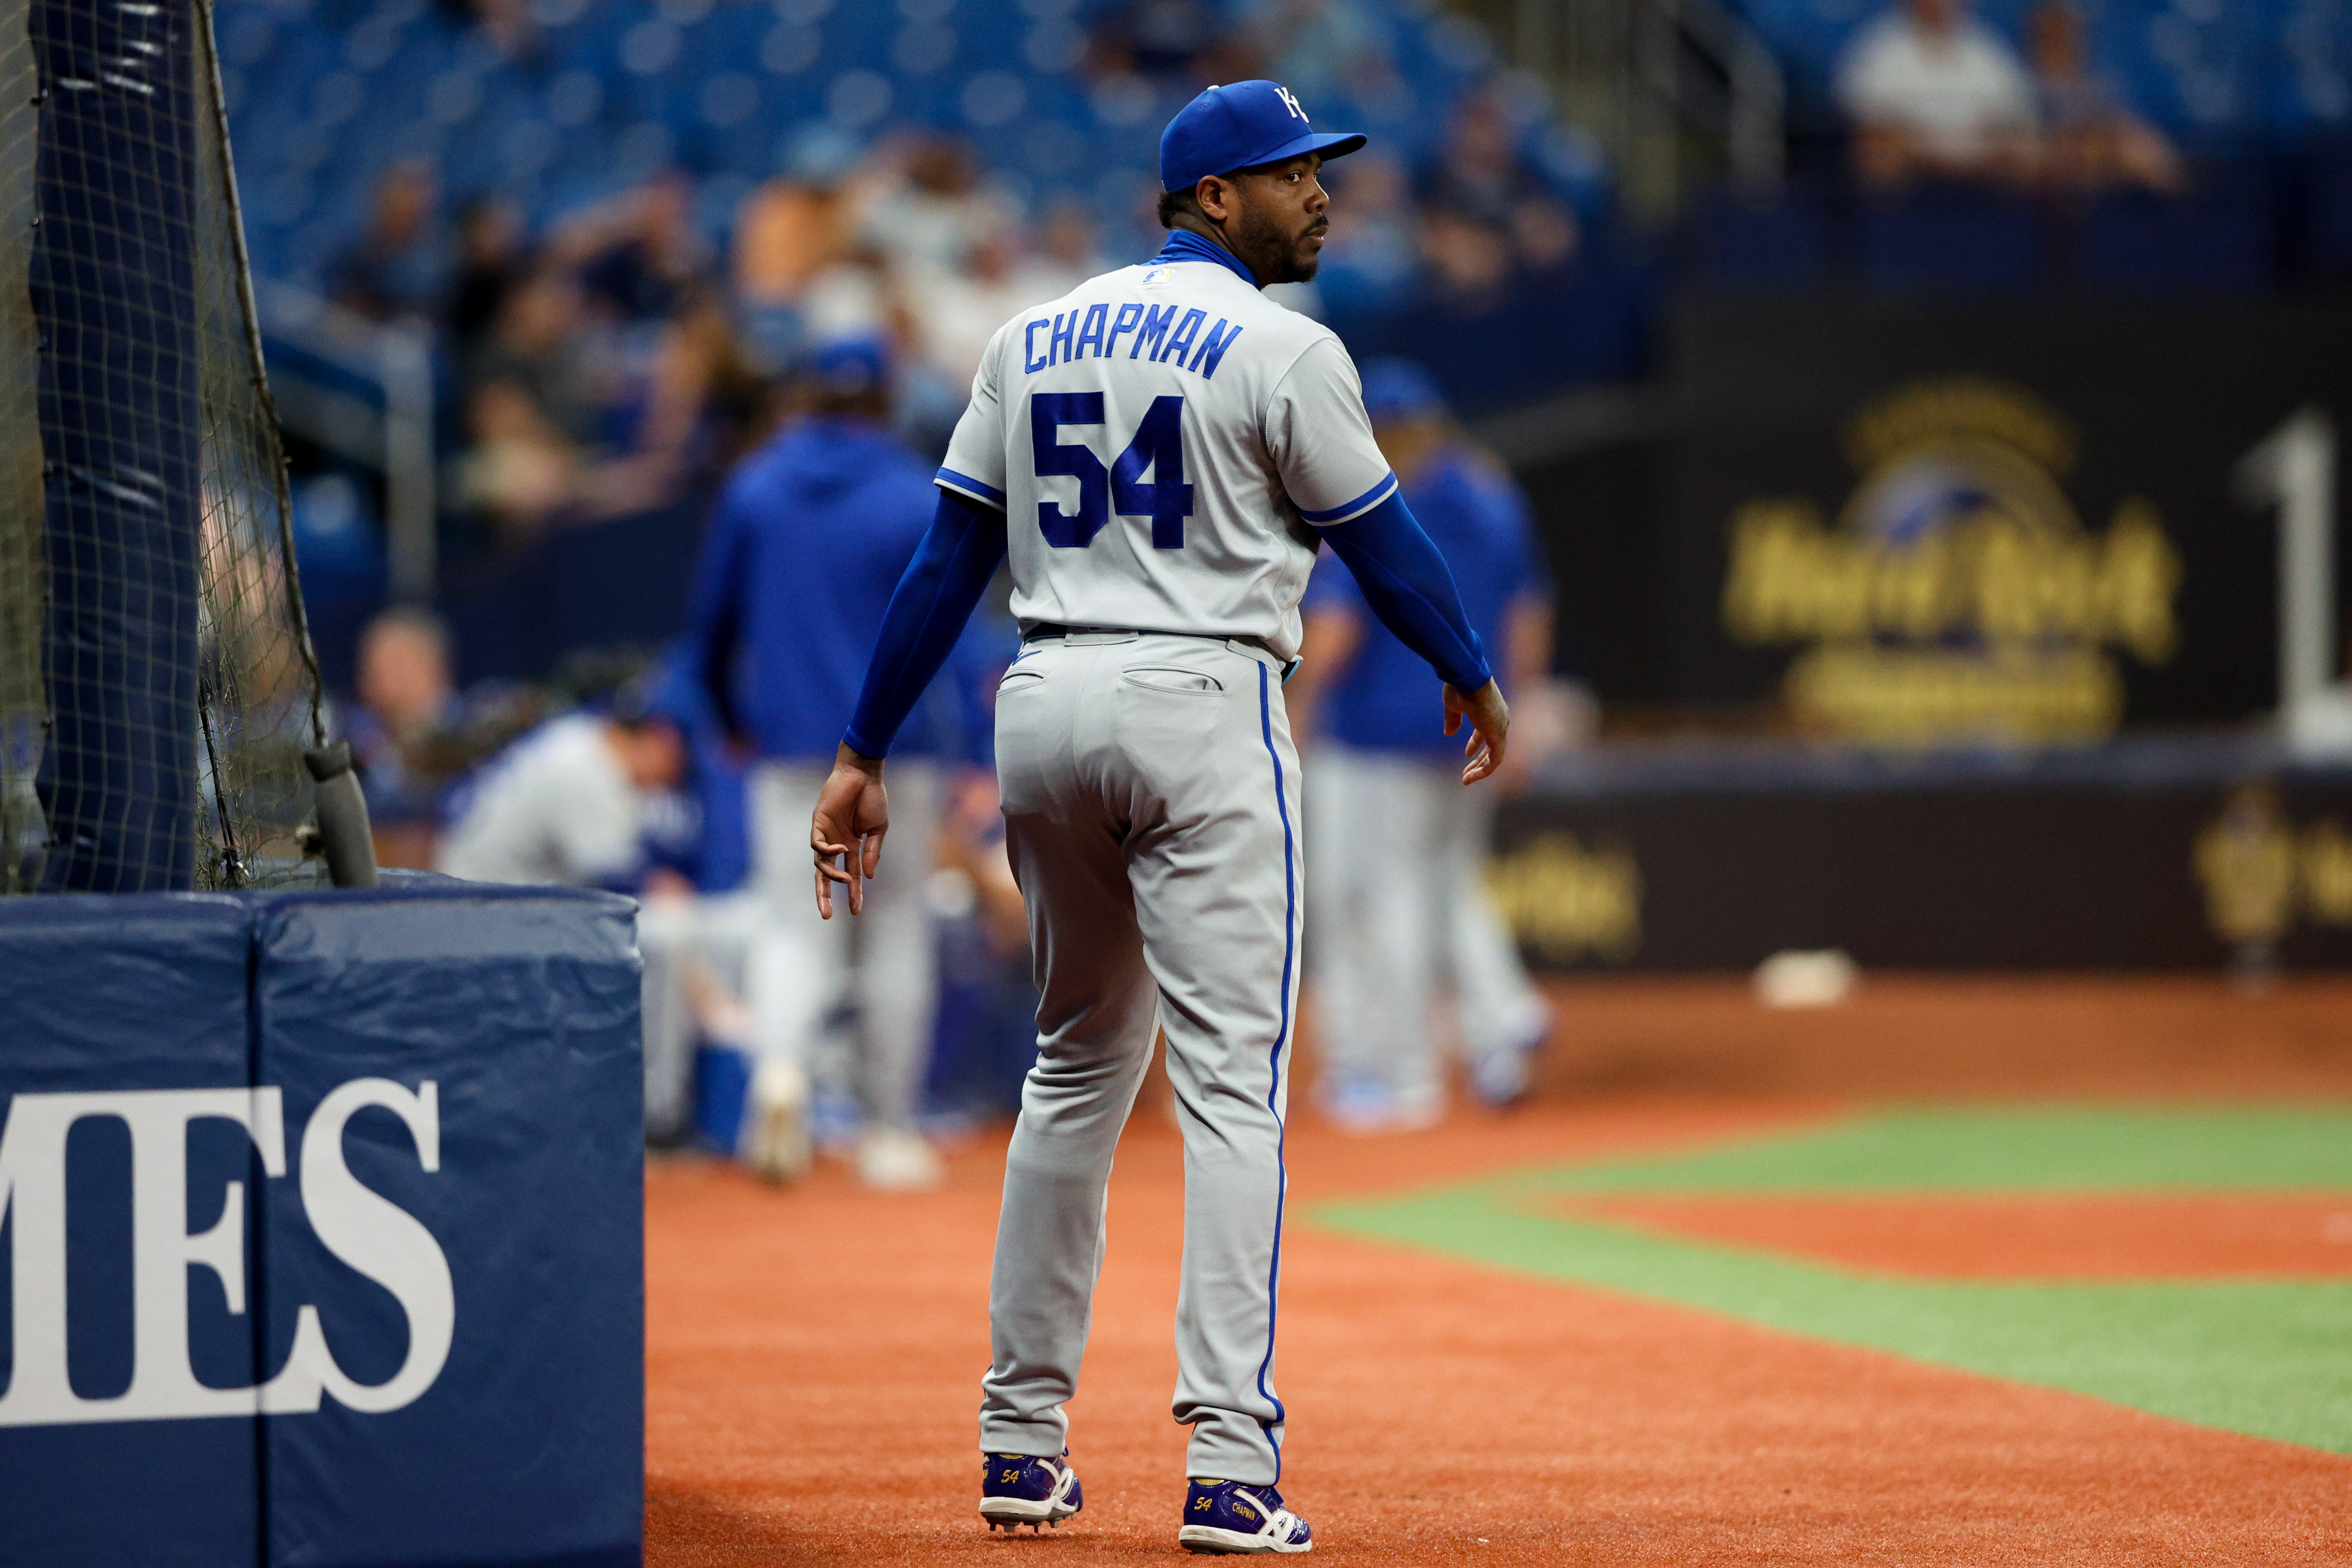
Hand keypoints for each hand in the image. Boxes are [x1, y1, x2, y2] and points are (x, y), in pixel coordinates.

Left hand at [810, 742, 887, 917]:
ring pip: (821, 864)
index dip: (853, 893)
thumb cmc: (873, 797)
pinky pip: (817, 845)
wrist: (863, 774)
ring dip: (832, 875)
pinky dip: (826, 852)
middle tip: (827, 916)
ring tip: (845, 879)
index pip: (851, 875)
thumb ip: (872, 852)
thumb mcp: (878, 829)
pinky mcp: (818, 823)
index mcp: (852, 846)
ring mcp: (826, 834)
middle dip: (825, 896)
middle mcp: (837, 843)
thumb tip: (867, 877)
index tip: (856, 911)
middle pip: (827, 875)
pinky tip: (840, 850)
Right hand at [1443, 679, 1509, 785]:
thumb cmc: (1460, 687)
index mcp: (1491, 711)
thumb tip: (1449, 734)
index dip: (1476, 744)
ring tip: (1466, 779)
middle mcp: (1500, 720)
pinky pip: (1495, 760)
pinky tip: (1472, 776)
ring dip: (1480, 769)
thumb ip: (1452, 720)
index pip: (1486, 732)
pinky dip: (1484, 770)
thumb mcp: (1453, 706)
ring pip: (1494, 756)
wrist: (1469, 679)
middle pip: (1492, 746)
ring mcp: (1500, 728)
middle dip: (1479, 760)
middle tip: (1466, 772)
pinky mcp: (1498, 736)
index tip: (1467, 753)